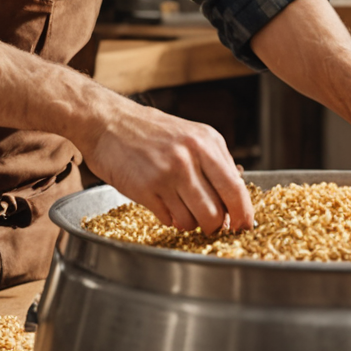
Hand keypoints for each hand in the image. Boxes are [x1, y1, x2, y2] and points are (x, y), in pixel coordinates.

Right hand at [76, 99, 254, 233]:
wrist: (107, 122)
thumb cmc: (149, 131)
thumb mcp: (190, 134)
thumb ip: (215, 161)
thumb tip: (235, 196)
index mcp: (205, 142)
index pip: (235, 188)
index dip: (243, 214)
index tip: (244, 227)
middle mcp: (188, 158)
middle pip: (216, 212)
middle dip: (215, 225)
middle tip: (210, 224)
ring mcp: (166, 174)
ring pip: (192, 221)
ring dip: (190, 223)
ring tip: (181, 209)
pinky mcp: (144, 189)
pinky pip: (169, 220)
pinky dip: (169, 219)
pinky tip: (162, 203)